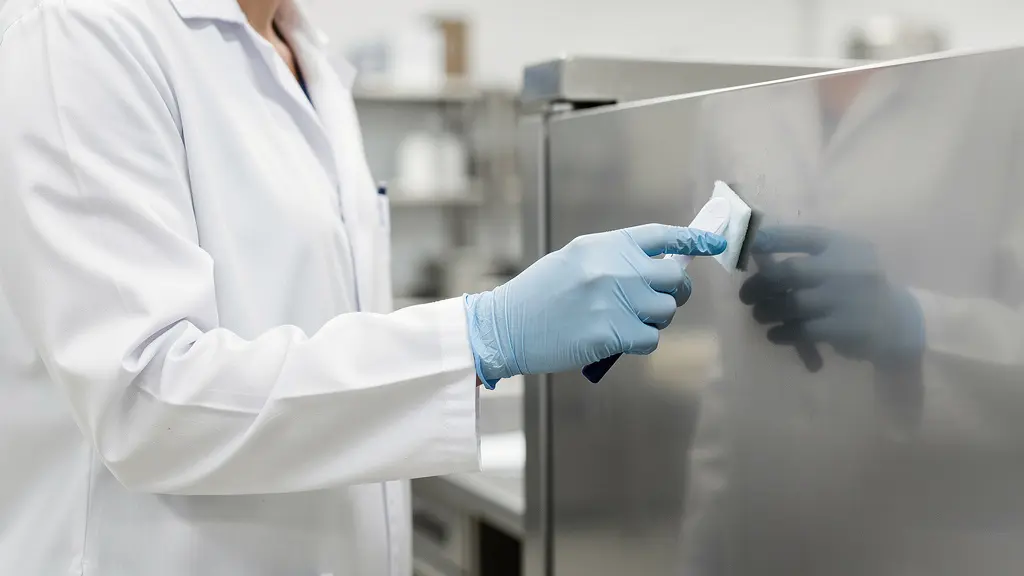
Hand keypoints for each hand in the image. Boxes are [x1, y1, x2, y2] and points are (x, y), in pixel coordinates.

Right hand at [465, 224, 726, 386]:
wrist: (505, 327)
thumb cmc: (538, 296)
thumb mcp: (573, 261)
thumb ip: (614, 259)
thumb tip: (657, 267)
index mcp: (604, 245)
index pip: (660, 236)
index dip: (692, 239)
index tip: (714, 242)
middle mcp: (614, 268)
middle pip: (674, 277)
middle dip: (674, 292)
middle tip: (658, 302)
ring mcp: (614, 300)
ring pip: (665, 311)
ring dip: (653, 320)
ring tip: (625, 322)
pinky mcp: (611, 333)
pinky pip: (650, 338)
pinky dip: (640, 343)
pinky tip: (617, 340)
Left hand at [739, 226, 923, 370]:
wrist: (899, 320)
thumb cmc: (858, 287)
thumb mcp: (843, 260)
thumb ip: (808, 255)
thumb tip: (753, 251)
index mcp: (843, 245)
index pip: (799, 236)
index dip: (767, 240)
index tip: (744, 246)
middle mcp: (846, 268)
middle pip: (788, 272)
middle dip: (759, 284)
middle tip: (746, 295)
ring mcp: (847, 299)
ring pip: (791, 303)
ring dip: (766, 310)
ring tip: (760, 314)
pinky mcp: (845, 328)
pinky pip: (801, 330)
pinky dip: (781, 333)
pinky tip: (774, 334)